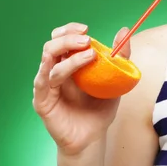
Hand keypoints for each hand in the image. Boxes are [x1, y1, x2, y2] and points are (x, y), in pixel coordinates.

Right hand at [32, 22, 131, 155]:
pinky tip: (70, 72)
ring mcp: (47, 85)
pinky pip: (42, 83)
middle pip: (52, 45)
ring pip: (48, 60)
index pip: (61, 38)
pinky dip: (56, 72)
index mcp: (69, 62)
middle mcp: (55, 70)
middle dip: (68, 38)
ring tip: (89, 54)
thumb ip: (121, 56)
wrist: (93, 136)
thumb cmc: (100, 107)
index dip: (70, 30)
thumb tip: (124, 30)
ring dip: (68, 54)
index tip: (86, 28)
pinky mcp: (42, 101)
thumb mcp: (115, 79)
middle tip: (87, 39)